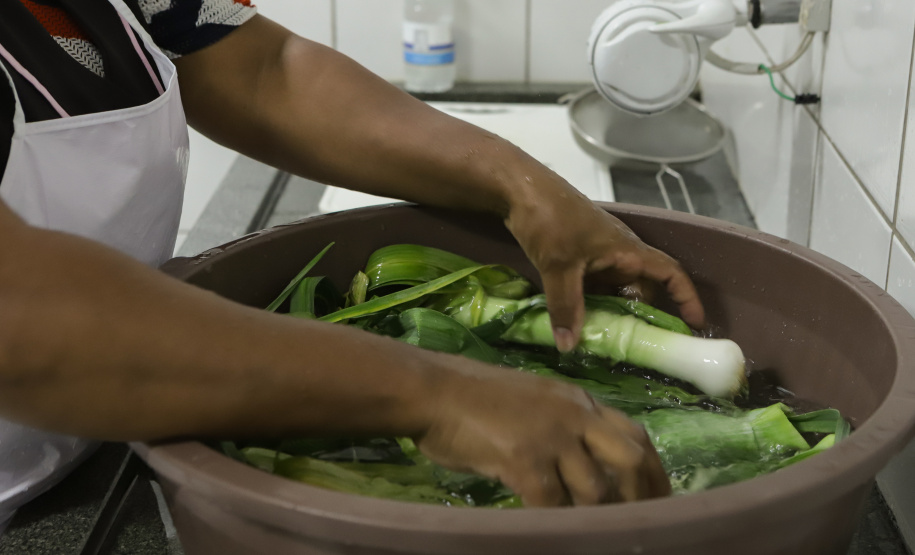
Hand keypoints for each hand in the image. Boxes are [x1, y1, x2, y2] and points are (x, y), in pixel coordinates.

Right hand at [415, 355, 670, 505]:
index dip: (653, 471)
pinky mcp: (523, 460)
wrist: (433, 391)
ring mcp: (550, 437)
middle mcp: (573, 415)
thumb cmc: (474, 396)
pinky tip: (548, 528)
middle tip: (640, 525)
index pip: (634, 434)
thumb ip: (564, 425)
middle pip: (631, 458)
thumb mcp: (534, 400)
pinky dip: (555, 522)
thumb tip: (588, 465)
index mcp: (578, 401)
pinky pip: (552, 504)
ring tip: (589, 531)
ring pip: (596, 489)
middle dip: (642, 496)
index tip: (660, 499)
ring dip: (596, 516)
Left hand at [504, 176, 704, 351]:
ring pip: (614, 291)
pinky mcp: (576, 258)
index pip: (669, 273)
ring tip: (607, 345)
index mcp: (627, 250)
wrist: (518, 189)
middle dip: (642, 317)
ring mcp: (596, 256)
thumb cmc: (548, 218)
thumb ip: (566, 306)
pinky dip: (590, 306)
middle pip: (641, 289)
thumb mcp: (559, 265)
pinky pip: (592, 288)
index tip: (694, 325)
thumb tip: (569, 346)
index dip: (686, 297)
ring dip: (612, 314)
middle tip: (638, 350)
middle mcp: (618, 254)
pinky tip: (578, 326)